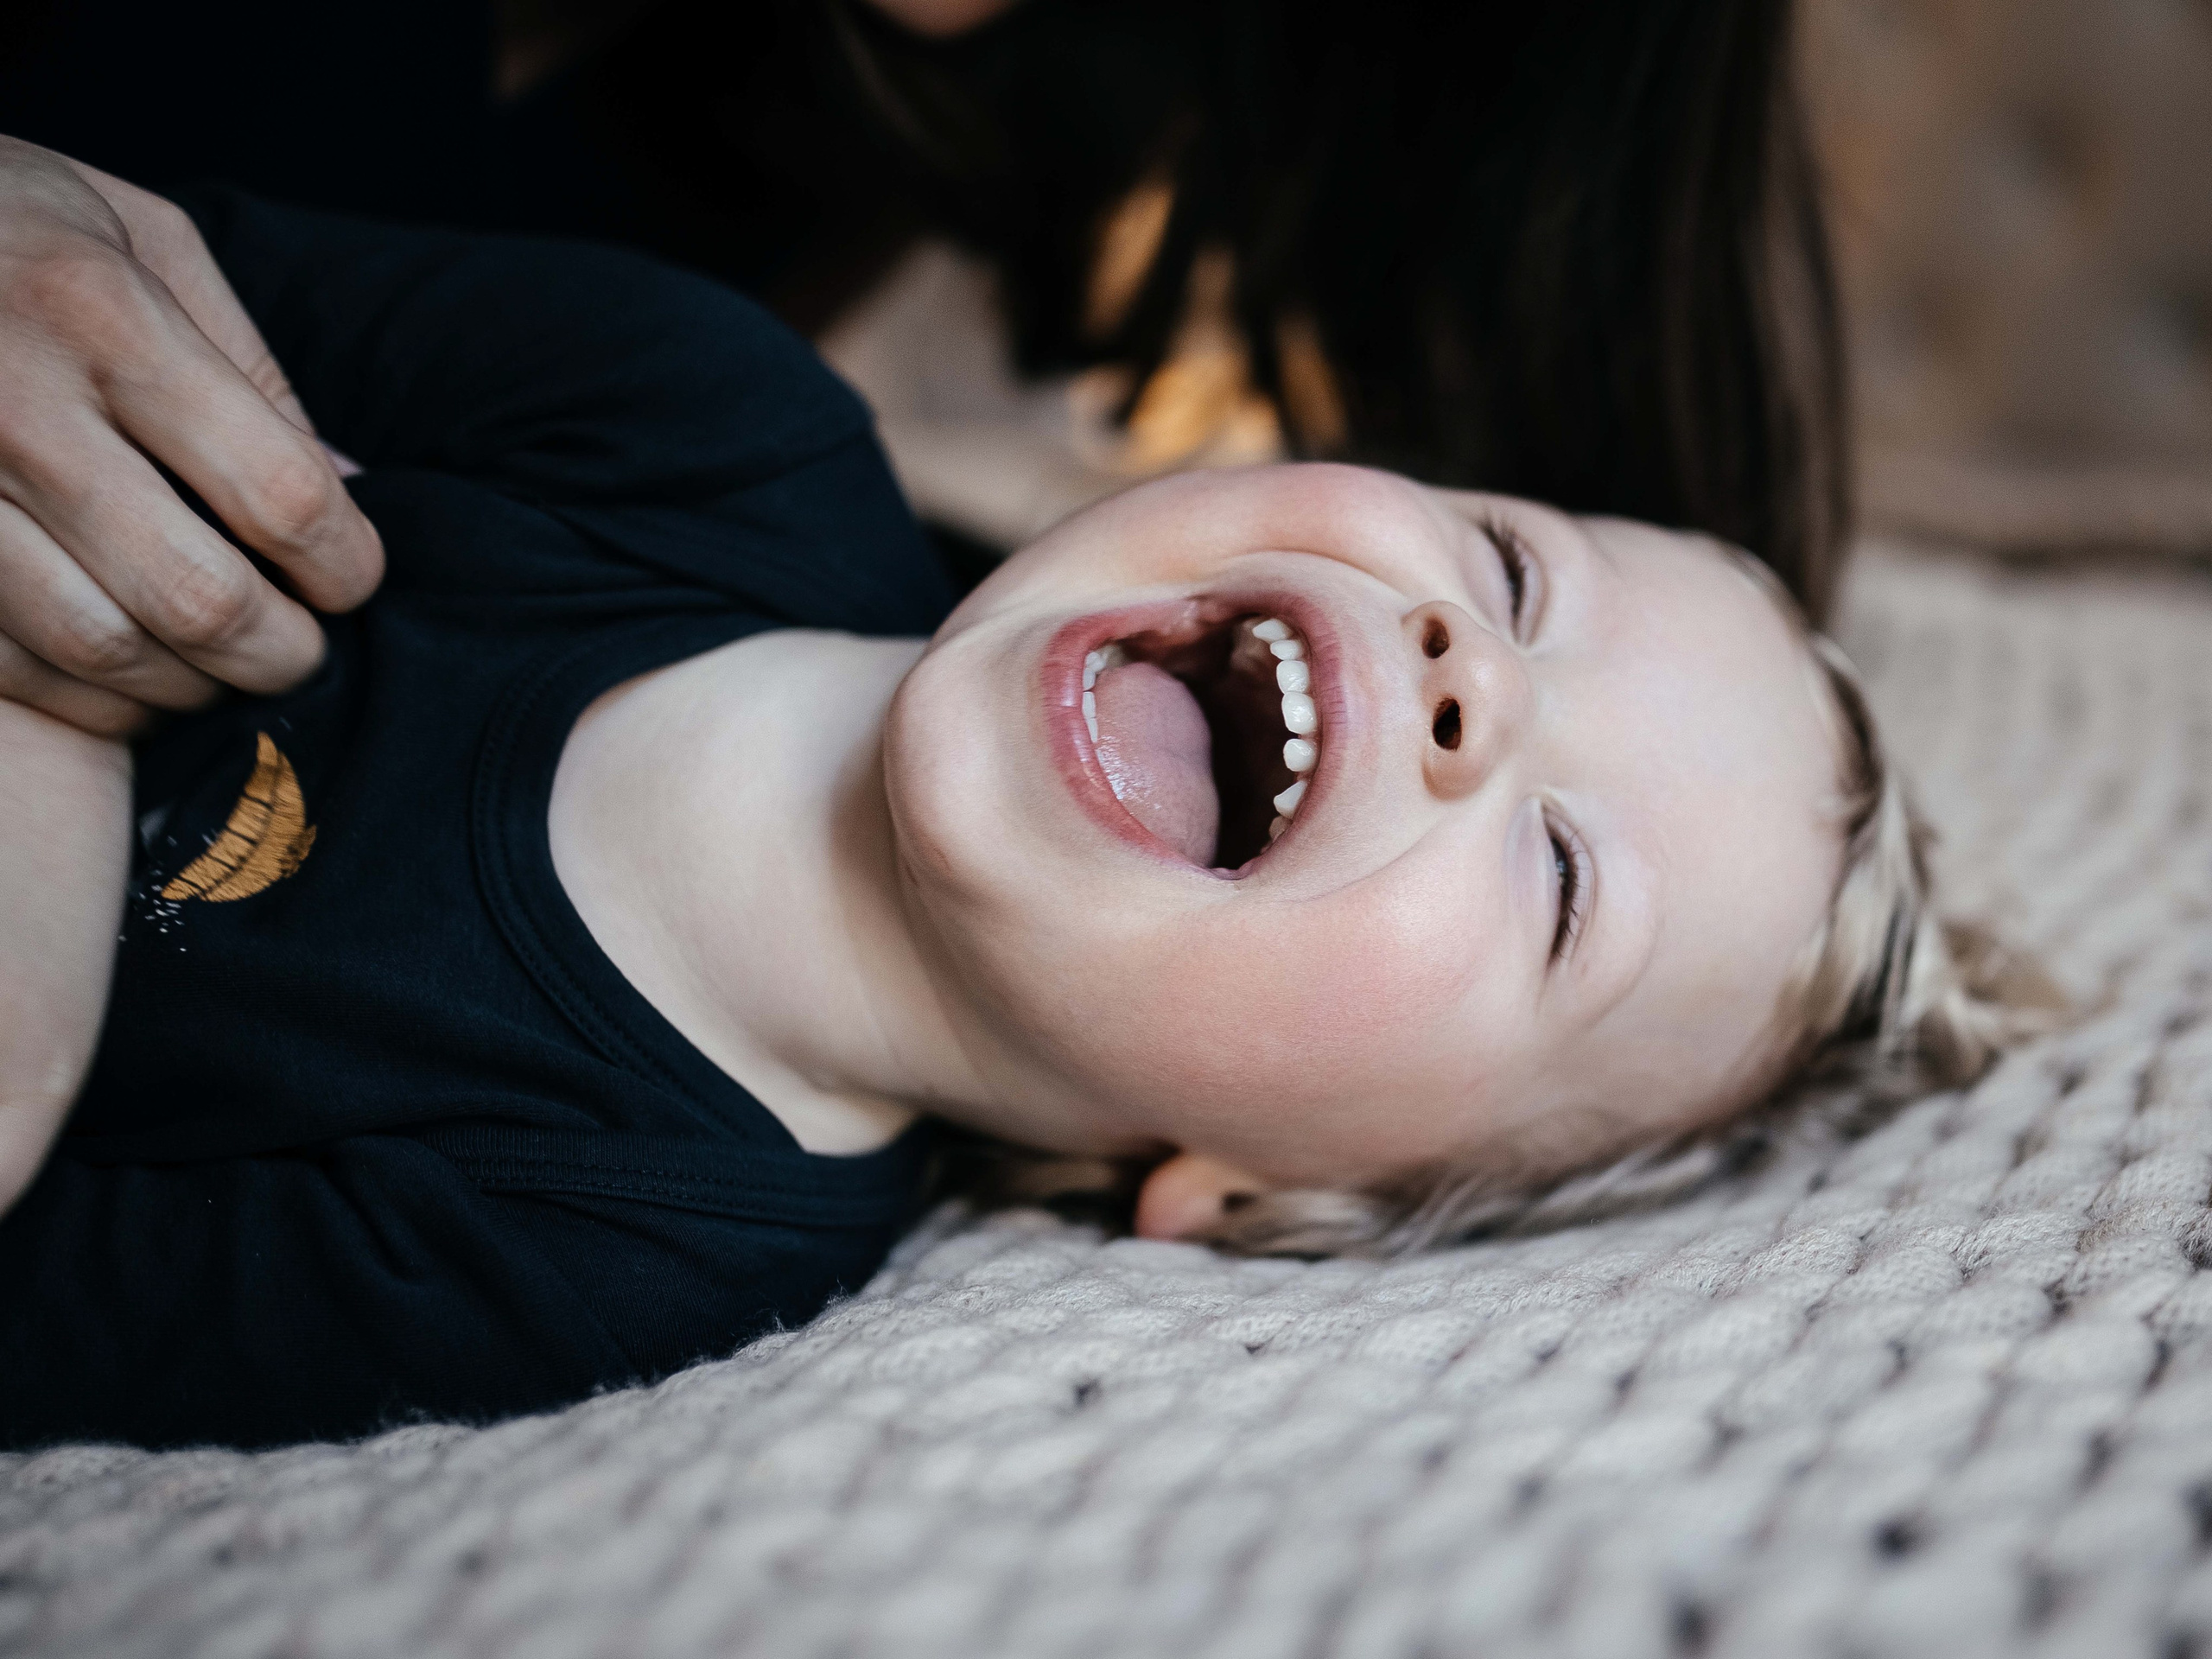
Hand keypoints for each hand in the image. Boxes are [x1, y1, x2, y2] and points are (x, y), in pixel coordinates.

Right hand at [0, 138, 382, 737]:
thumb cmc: (8, 225)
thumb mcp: (143, 241)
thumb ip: (252, 370)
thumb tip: (350, 491)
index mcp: (100, 315)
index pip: (279, 493)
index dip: (344, 564)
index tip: (351, 578)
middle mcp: (13, 406)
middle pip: (198, 598)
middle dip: (280, 653)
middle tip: (301, 651)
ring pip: (101, 650)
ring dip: (189, 687)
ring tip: (217, 664)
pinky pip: (11, 667)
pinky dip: (90, 697)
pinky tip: (126, 672)